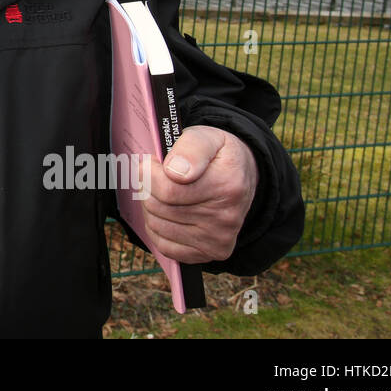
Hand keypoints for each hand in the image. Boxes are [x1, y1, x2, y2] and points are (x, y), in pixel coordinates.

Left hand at [142, 126, 257, 263]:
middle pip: (158, 208)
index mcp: (227, 186)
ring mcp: (219, 239)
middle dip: (148, 188)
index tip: (153, 163)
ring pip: (157, 226)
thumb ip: (191, 147)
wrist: (242, 176)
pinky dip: (158, 228)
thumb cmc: (217, 156)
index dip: (149, 173)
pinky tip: (167, 213)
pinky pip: (165, 246)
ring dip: (151, 207)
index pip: (167, 190)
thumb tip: (174, 171)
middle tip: (157, 176)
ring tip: (163, 193)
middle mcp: (226, 218)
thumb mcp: (207, 137)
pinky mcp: (210, 253)